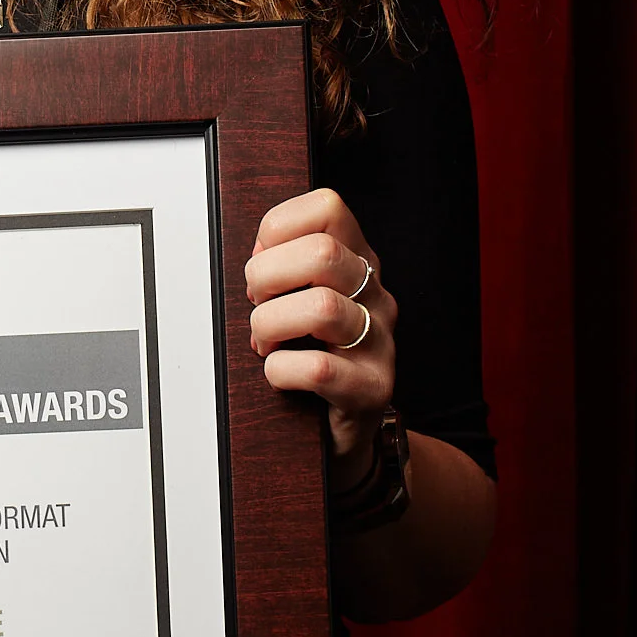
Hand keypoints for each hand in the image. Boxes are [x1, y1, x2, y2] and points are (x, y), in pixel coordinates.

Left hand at [244, 187, 395, 482]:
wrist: (344, 429)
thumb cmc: (313, 354)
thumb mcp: (303, 298)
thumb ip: (285, 266)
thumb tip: (260, 252)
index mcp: (358, 262)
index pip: (328, 207)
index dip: (280, 225)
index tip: (262, 257)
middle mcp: (376, 295)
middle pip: (322, 253)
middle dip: (268, 276)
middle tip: (255, 303)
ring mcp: (380, 342)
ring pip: (322, 308)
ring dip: (271, 324)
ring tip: (263, 342)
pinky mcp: (372, 389)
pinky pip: (320, 369)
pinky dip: (282, 369)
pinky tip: (278, 373)